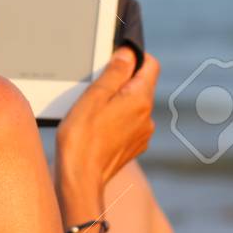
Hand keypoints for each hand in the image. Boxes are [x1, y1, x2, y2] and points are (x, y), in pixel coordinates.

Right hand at [55, 47, 158, 218]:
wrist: (81, 178)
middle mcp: (147, 116)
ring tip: (93, 114)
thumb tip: (129, 53)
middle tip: (96, 90)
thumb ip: (115, 72)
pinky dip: (116, 121)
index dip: (135, 57)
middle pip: (141, 85)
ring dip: (117, 103)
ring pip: (134, 106)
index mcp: (140, 99)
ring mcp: (142, 134)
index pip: (151, 64)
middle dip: (121, 82)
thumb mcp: (94, 96)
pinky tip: (97, 129)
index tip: (115, 60)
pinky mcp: (134, 147)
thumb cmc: (82, 137)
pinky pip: (129, 124)